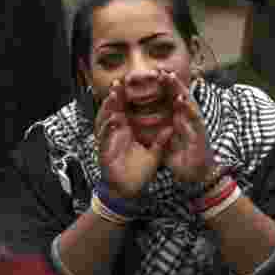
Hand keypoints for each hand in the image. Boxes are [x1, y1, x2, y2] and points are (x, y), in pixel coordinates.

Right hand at [96, 79, 172, 199]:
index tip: (131, 84)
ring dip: (108, 109)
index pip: (124, 110)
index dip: (126, 98)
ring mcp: (107, 142)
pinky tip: (114, 119)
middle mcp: (114, 134)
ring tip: (114, 95)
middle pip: (112, 112)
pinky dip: (108, 128)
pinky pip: (104, 138)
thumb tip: (171, 128)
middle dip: (114, 97)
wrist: (129, 192)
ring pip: (104, 121)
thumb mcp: (153, 154)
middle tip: (118, 82)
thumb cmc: (138, 173)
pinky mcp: (104, 152)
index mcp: (125, 132)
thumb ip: (160, 141)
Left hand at [158, 71, 214, 183]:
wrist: (196, 177)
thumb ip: (158, 133)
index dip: (165, 88)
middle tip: (161, 70)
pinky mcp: (201, 134)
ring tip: (170, 77)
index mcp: (180, 120)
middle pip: (180, 97)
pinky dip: (187, 108)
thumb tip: (143, 126)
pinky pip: (194, 118)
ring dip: (179, 89)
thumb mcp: (165, 144)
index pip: (172, 100)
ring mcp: (196, 125)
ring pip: (188, 103)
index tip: (155, 75)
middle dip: (171, 83)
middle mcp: (189, 120)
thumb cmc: (182, 160)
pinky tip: (180, 99)